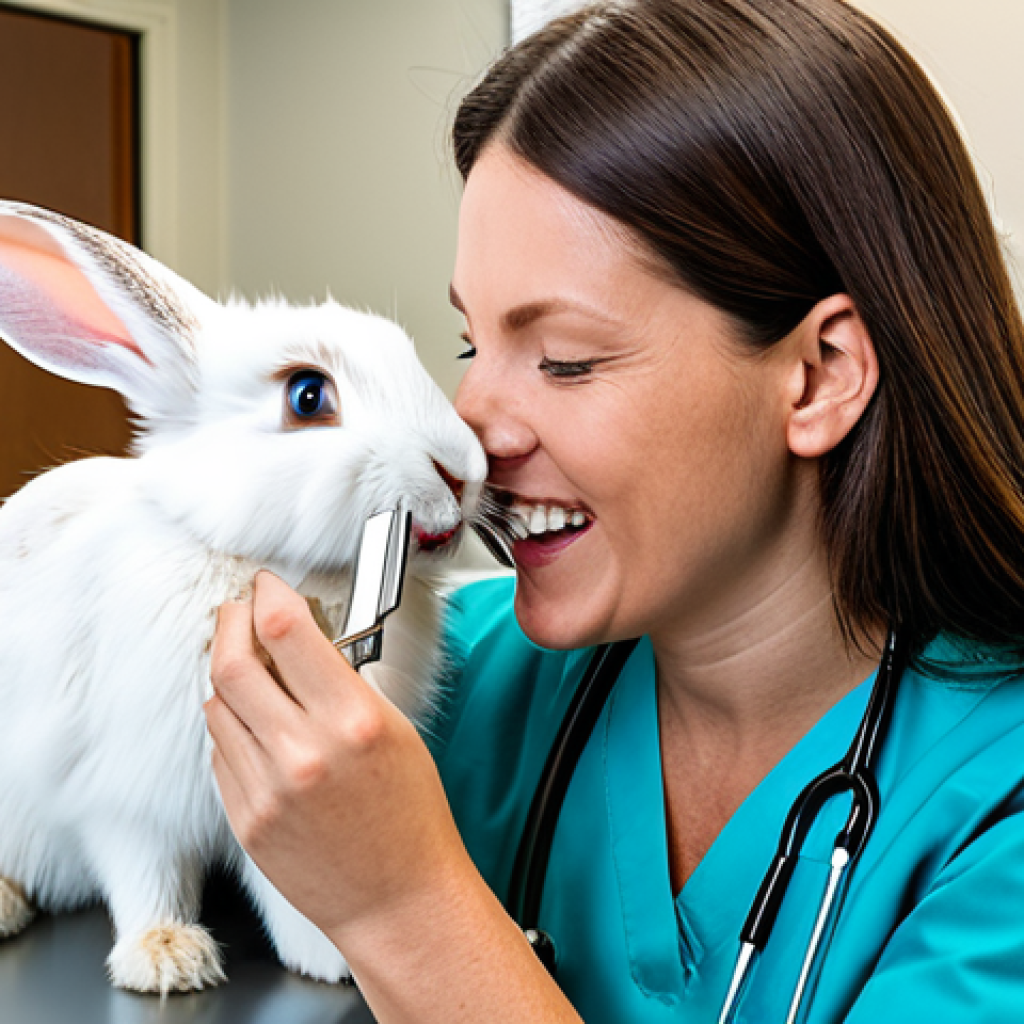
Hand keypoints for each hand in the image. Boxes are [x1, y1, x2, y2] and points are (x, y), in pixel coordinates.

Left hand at [204, 569, 470, 942]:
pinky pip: (220, 751)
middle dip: (230, 622)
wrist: (398, 896)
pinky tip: (260, 728)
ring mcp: (266, 790)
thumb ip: (342, 682)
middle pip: (232, 661)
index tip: (266, 585)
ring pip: (217, 705)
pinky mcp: (245, 819)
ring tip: (255, 674)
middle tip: (238, 611)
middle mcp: (302, 754)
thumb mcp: (394, 728)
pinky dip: (233, 726)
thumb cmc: (409, 815)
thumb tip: (300, 640)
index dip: (267, 594)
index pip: (284, 630)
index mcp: (351, 722)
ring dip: (230, 676)